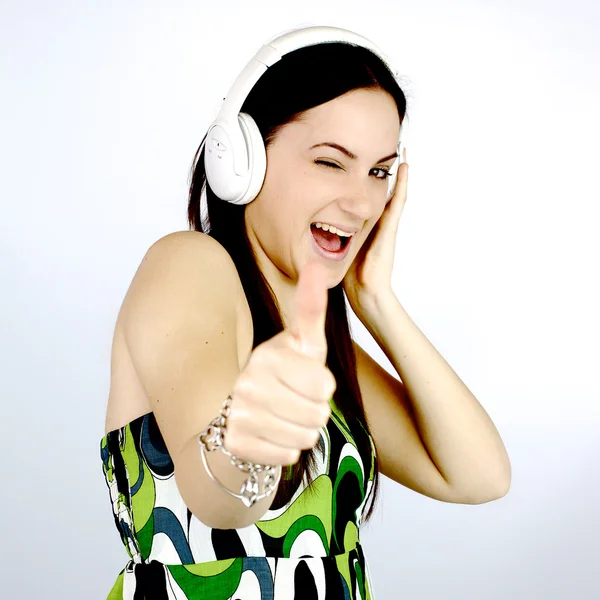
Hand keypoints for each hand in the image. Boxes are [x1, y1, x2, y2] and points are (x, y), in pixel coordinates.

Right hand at [224, 260, 335, 465]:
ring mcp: (237, 414)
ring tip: (284, 417)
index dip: (322, 387)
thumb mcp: (302, 341)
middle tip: (294, 401)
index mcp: (268, 355)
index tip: (305, 379)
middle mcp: (247, 383)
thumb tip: (317, 265)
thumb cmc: (285, 372)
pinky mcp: (234, 443)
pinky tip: (271, 434)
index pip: (325, 386)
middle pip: (318, 415)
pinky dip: (285, 450)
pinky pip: (287, 456)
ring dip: (302, 431)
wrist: (244, 410)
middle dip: (314, 411)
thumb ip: (311, 307)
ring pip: (305, 438)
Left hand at [343, 148, 408, 311]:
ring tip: (401, 150)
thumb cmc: (351, 275)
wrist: (365, 290)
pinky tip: (405, 166)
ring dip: (397, 173)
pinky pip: (398, 200)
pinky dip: (402, 183)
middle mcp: (377, 222)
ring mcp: (386, 224)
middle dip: (382, 172)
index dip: (365, 182)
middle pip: (381, 191)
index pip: (365, 199)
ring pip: (393, 192)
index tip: (361, 164)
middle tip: (388, 149)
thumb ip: (328, 239)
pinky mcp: (390, 227)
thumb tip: (308, 231)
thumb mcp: (335, 250)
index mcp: (365, 227)